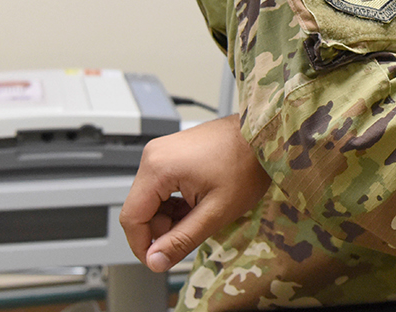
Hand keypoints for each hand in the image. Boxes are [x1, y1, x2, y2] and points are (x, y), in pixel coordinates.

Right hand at [119, 114, 268, 271]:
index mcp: (157, 167)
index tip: (158, 261)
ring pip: (152, 200)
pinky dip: (177, 203)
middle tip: (190, 237)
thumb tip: (156, 261)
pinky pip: (163, 187)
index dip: (143, 246)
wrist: (264, 135)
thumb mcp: (215, 211)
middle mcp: (154, 156)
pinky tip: (199, 205)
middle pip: (141, 209)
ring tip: (202, 217)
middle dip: (162, 231)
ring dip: (171, 218)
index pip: (131, 218)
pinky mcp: (173, 153)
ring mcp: (163, 152)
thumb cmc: (247, 164)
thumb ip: (181, 240)